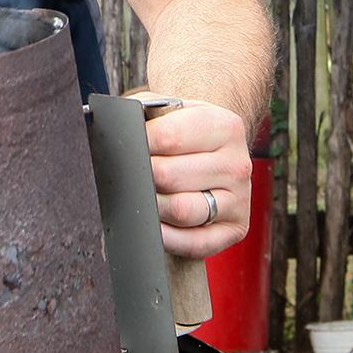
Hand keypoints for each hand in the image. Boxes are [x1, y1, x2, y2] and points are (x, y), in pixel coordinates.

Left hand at [134, 94, 252, 258]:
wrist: (217, 148)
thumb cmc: (184, 129)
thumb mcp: (168, 109)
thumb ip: (141, 112)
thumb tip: (113, 129)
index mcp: (224, 126)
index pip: (168, 138)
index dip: (135, 145)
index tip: (122, 149)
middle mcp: (237, 163)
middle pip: (169, 177)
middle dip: (140, 177)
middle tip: (127, 176)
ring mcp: (239, 199)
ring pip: (180, 210)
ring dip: (151, 207)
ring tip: (141, 198)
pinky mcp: (235, 229)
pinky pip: (195, 243)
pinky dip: (167, 239)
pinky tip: (154, 227)